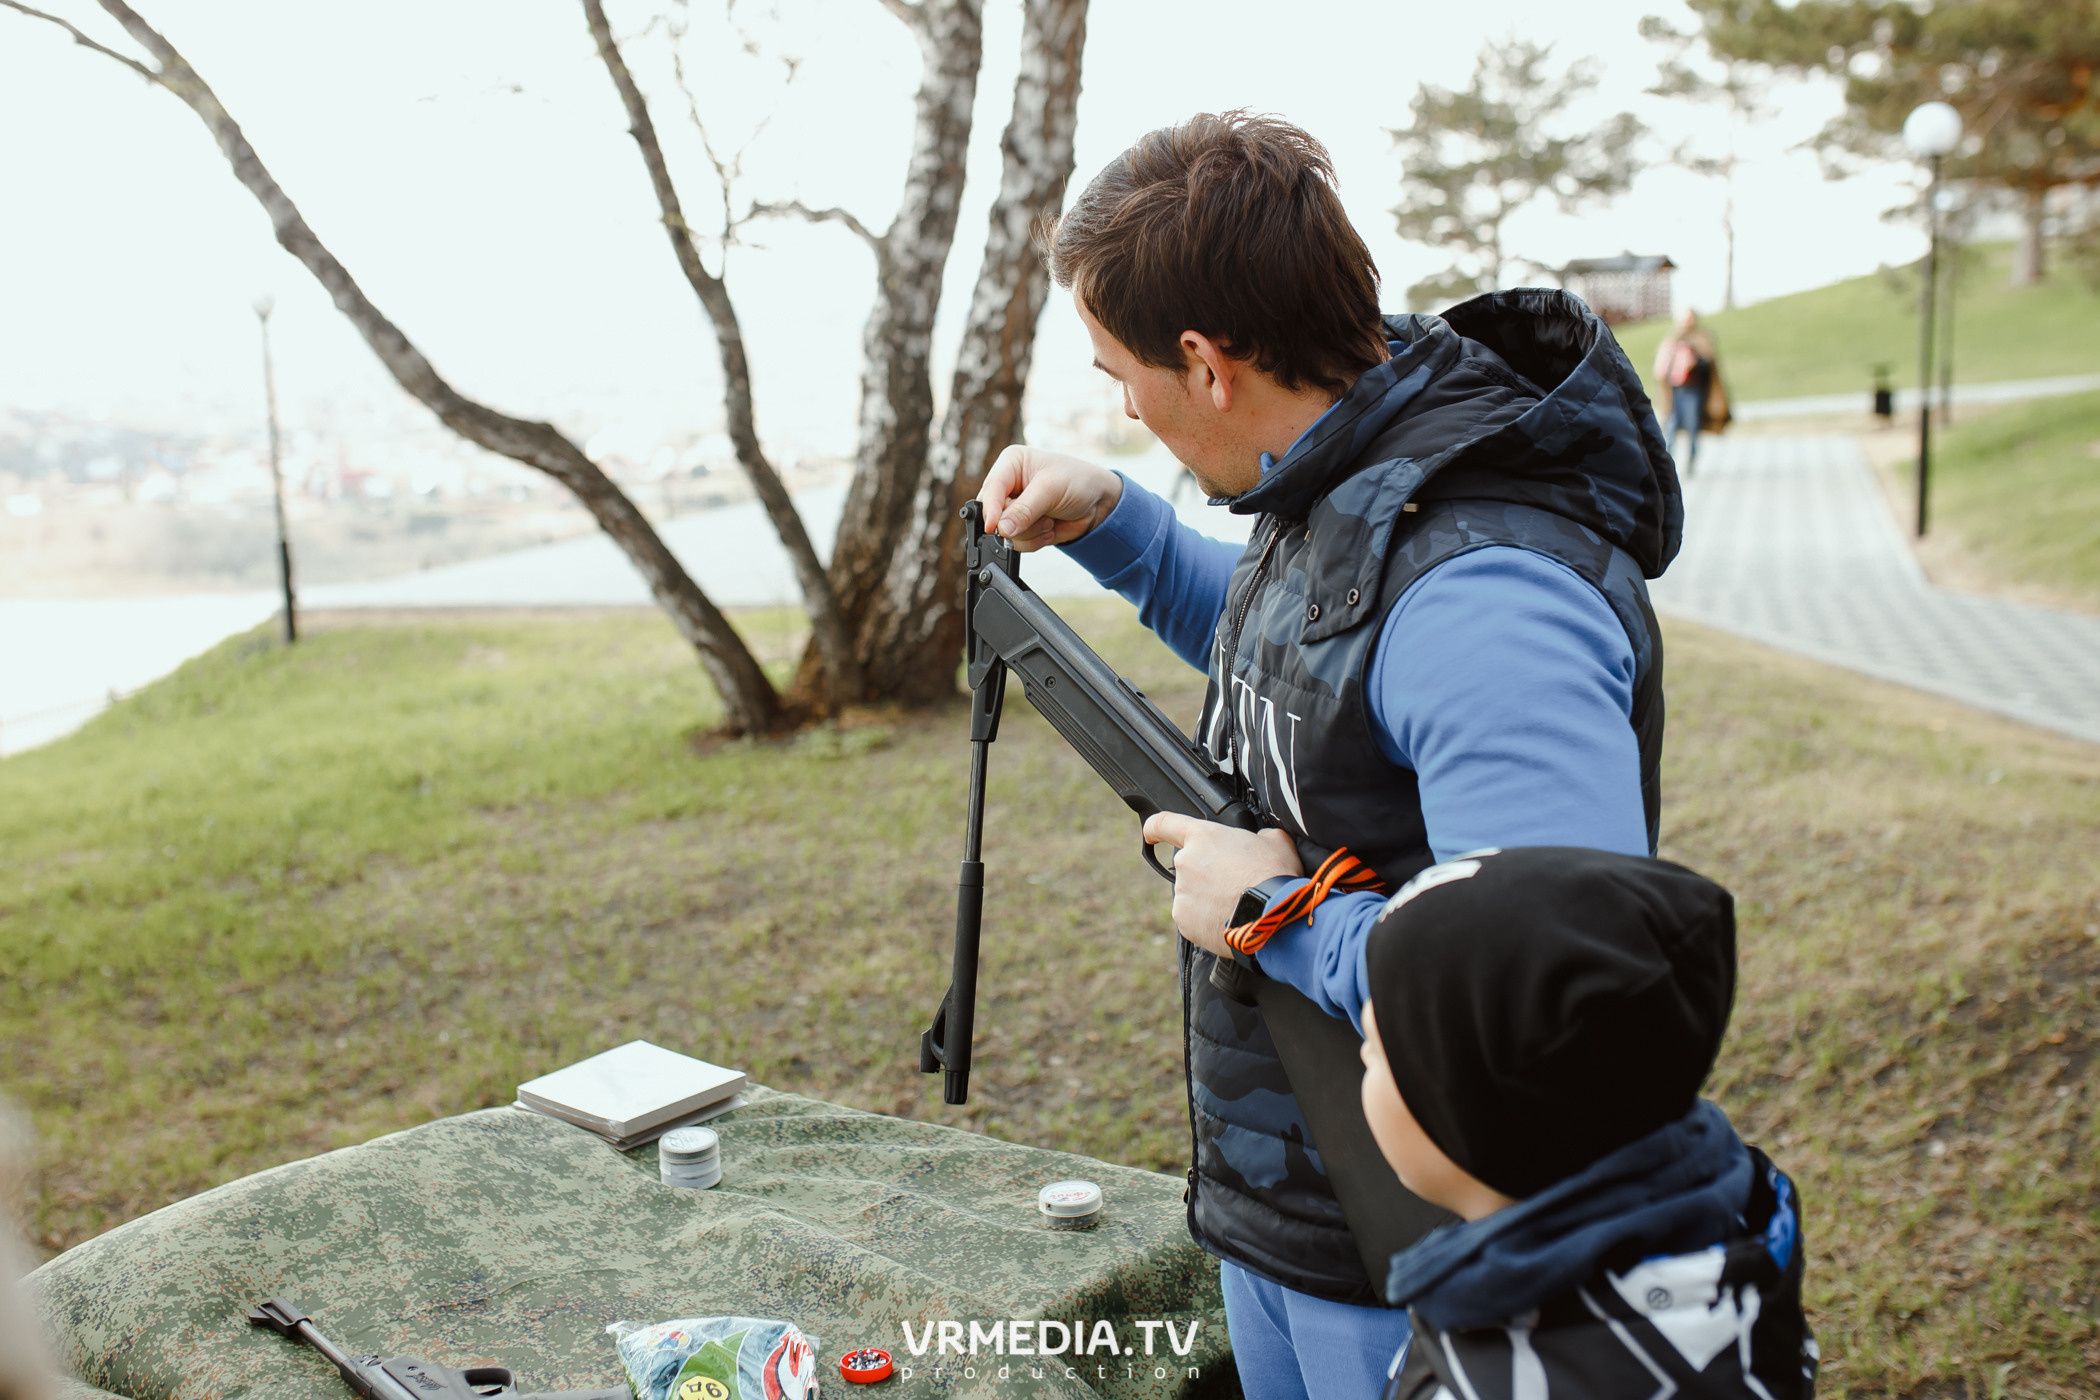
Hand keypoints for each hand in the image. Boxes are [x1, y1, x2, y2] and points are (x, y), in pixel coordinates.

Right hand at [976, 446, 1122, 551]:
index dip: (991, 510)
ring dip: (1031, 532)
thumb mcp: (1051, 489)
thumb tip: (1002, 529)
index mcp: (1011, 464)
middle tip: (1043, 515)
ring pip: (1006, 533)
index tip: (995, 527)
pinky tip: (1050, 528)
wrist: (1100, 502)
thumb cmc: (1078, 481)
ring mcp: (1015, 509)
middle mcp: (1009, 486)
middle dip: (1020, 522)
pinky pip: (1018, 544)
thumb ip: (1024, 510)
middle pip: (995, 514)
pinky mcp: (1023, 527)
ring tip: (1050, 519)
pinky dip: (1036, 541)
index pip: (991, 489)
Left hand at [1141, 812, 1303, 957]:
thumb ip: (1258, 835)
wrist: (1272, 915)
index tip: (1150, 833)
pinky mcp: (1183, 919)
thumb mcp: (1275, 840)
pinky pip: (1193, 917)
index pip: (1165, 823)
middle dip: (1208, 874)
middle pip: (1190, 866)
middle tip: (1235, 883)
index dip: (1155, 827)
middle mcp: (1186, 862)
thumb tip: (1260, 841)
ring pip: (1193, 893)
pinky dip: (1208, 919)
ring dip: (1209, 897)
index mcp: (1203, 837)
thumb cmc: (1274, 876)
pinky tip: (1229, 919)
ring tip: (1237, 904)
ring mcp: (1182, 892)